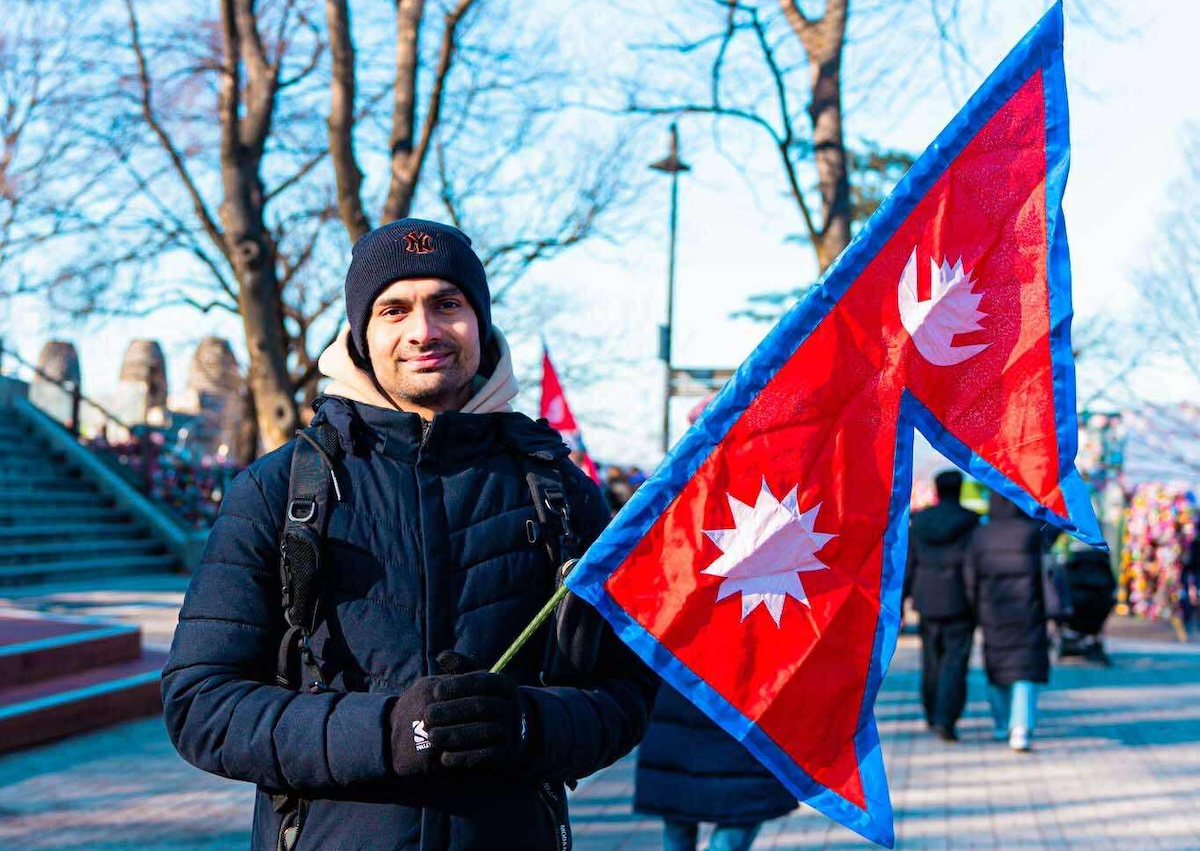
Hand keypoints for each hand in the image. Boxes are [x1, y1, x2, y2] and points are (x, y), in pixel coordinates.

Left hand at [426, 651, 526, 771]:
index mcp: (504, 685)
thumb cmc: (486, 701)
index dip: (458, 685)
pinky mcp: (507, 753)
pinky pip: (487, 756)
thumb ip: (461, 668)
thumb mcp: (477, 682)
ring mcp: (511, 731)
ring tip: (433, 737)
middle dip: (453, 711)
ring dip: (456, 735)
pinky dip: (465, 757)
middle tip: (428, 715)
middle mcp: (512, 706)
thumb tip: (442, 655)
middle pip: (482, 707)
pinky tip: (445, 758)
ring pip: (484, 731)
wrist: (514, 732)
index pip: (482, 682)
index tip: (435, 691)